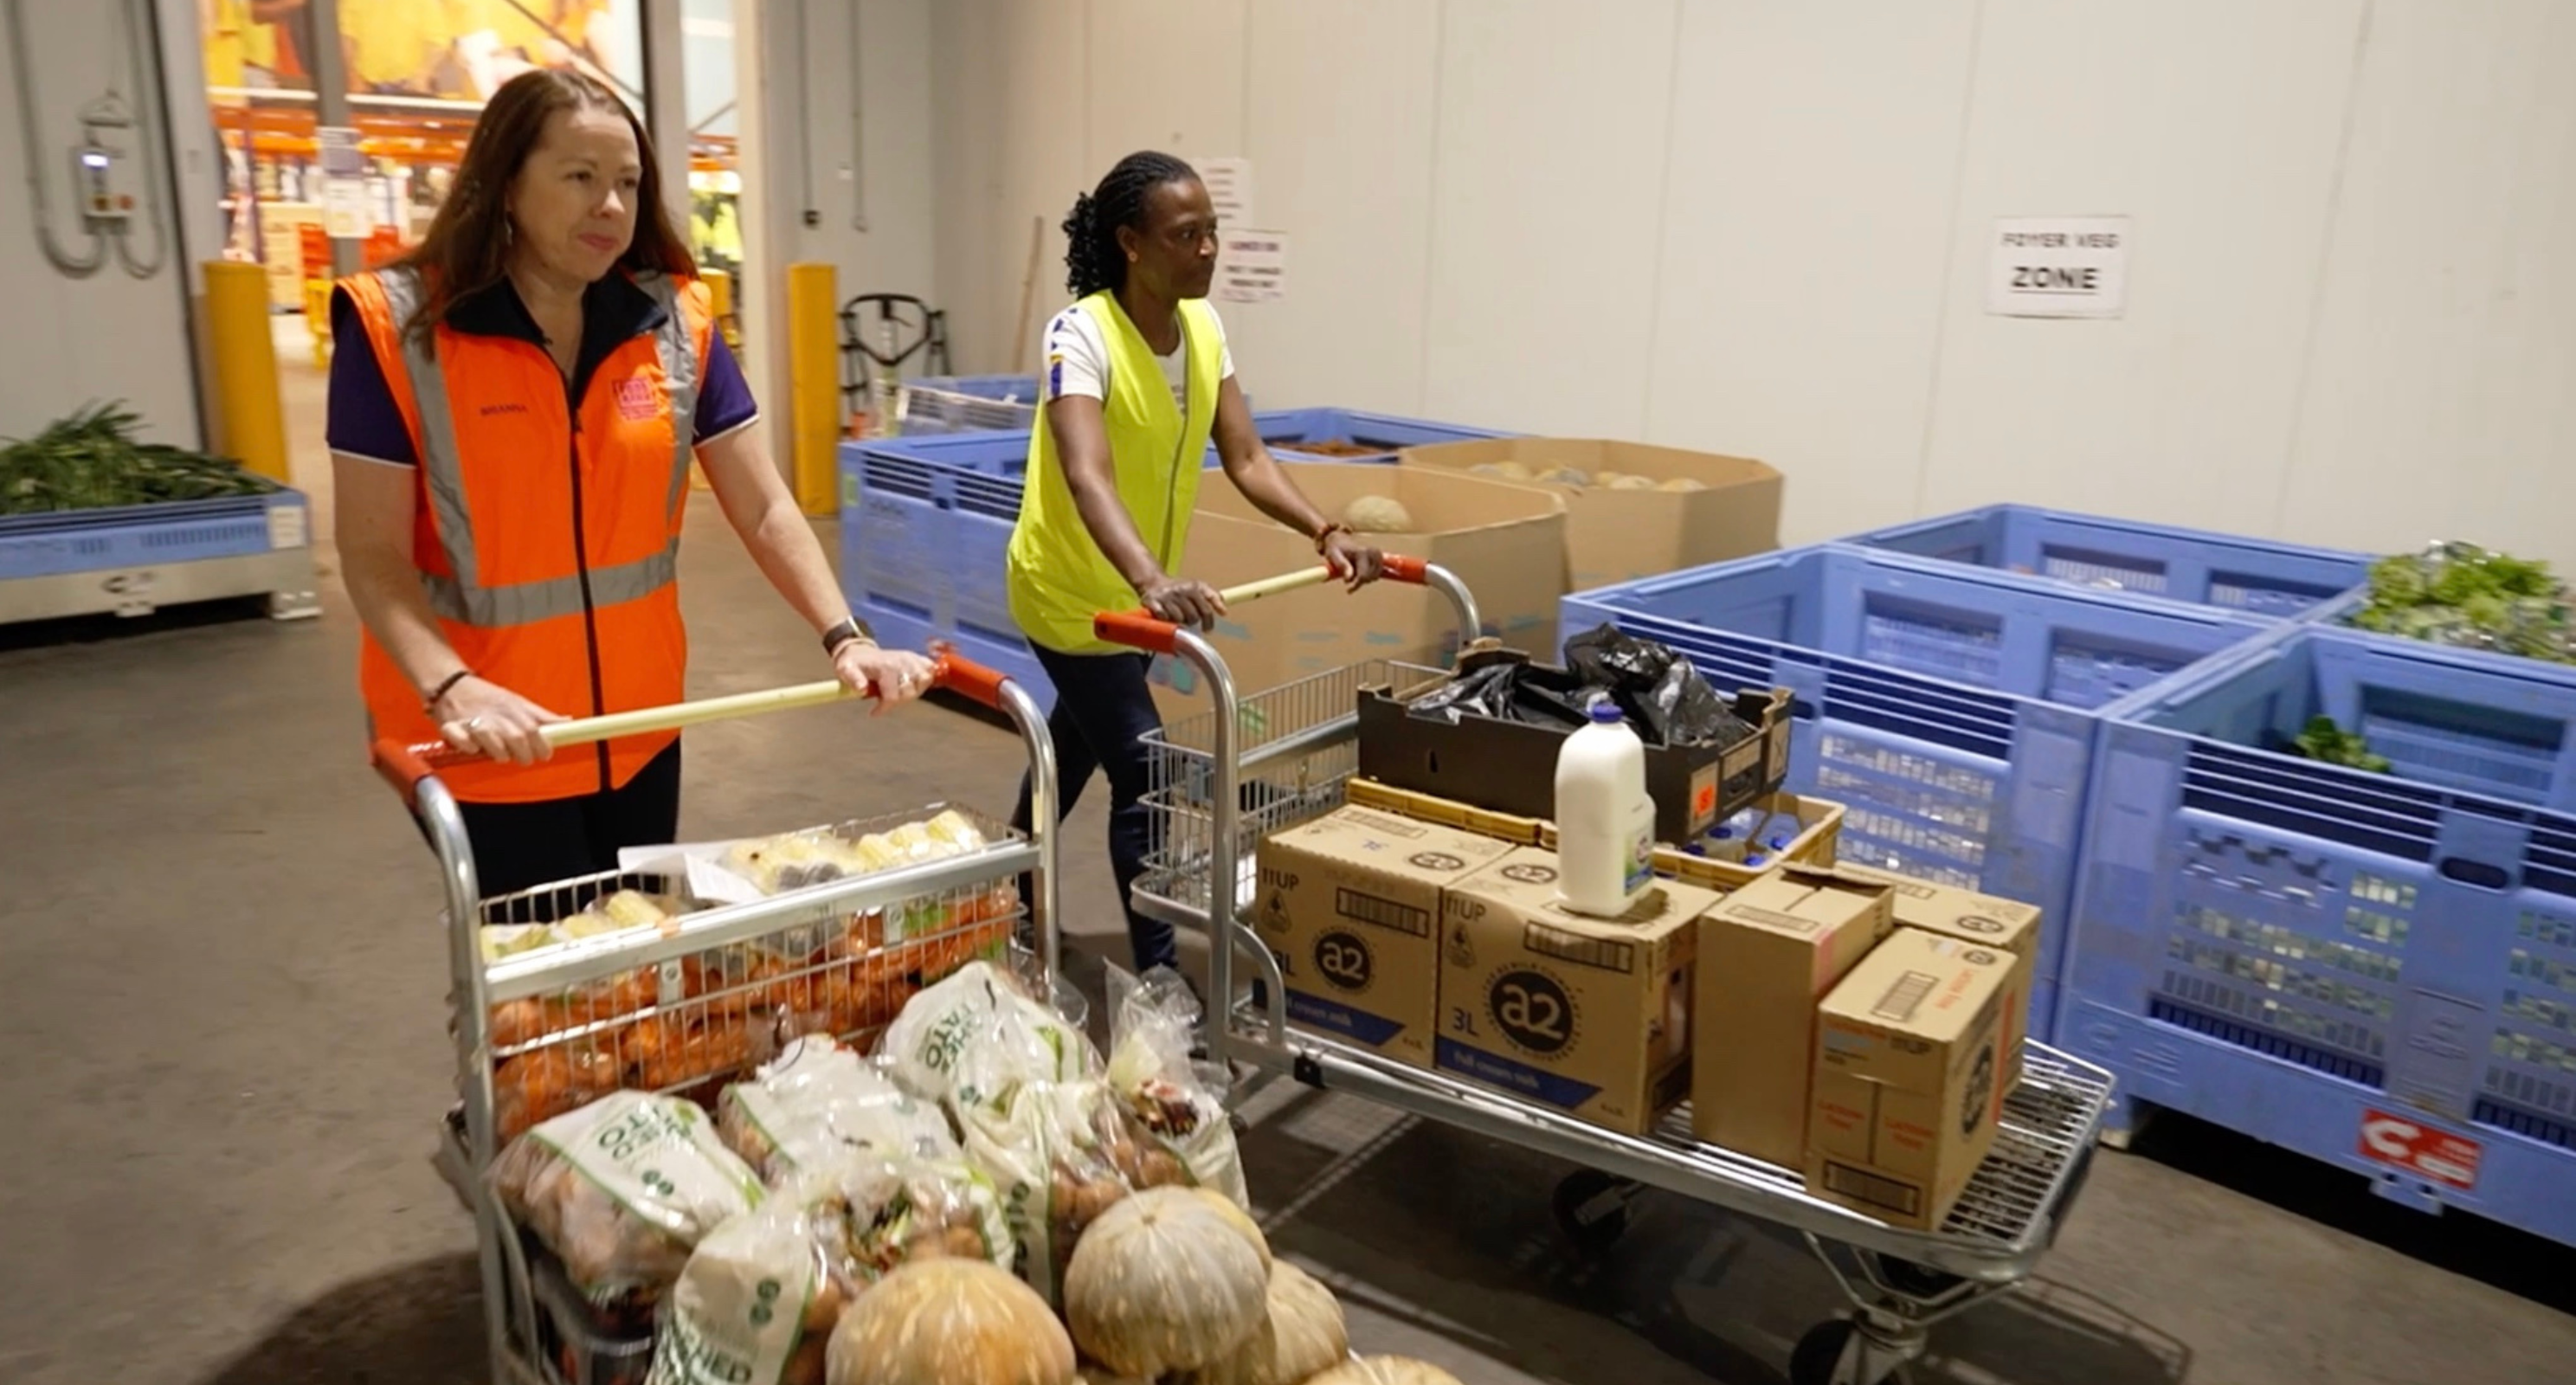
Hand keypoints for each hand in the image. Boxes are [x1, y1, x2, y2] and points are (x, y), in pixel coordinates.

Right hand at [434, 676, 564, 765]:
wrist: (451, 684)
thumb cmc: (488, 696)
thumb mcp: (517, 701)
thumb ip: (541, 716)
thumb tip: (568, 722)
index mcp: (512, 708)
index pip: (533, 729)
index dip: (542, 745)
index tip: (545, 754)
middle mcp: (495, 714)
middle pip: (515, 738)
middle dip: (523, 754)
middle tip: (523, 757)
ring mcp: (473, 720)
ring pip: (491, 741)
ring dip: (498, 752)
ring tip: (499, 753)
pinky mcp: (452, 726)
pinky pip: (463, 742)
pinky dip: (468, 747)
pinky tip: (472, 747)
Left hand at [835, 641, 936, 709]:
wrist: (860, 652)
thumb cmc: (853, 663)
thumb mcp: (846, 670)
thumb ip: (853, 679)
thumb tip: (861, 689)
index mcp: (885, 667)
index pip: (893, 695)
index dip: (884, 708)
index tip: (873, 713)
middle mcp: (901, 662)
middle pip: (910, 691)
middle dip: (898, 701)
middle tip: (885, 700)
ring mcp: (910, 659)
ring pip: (924, 679)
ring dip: (913, 690)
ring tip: (898, 693)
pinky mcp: (916, 657)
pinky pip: (929, 668)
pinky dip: (924, 677)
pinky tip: (912, 683)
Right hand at [1139, 576, 1226, 629]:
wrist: (1153, 581)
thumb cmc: (1179, 588)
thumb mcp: (1197, 587)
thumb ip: (1212, 597)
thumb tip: (1224, 611)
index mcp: (1194, 587)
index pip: (1206, 609)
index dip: (1209, 622)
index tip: (1208, 629)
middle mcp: (1181, 590)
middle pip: (1193, 617)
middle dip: (1192, 621)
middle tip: (1188, 620)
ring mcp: (1167, 596)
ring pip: (1179, 619)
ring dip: (1179, 622)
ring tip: (1177, 617)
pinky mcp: (1153, 601)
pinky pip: (1164, 617)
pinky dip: (1165, 620)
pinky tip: (1165, 616)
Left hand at [1322, 530, 1385, 590]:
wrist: (1341, 541)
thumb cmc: (1335, 549)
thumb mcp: (1333, 555)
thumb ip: (1342, 566)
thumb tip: (1348, 579)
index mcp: (1362, 553)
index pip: (1363, 576)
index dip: (1356, 585)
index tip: (1348, 590)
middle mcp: (1373, 553)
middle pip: (1370, 578)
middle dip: (1359, 582)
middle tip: (1348, 579)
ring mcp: (1378, 555)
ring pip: (1374, 577)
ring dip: (1364, 579)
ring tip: (1354, 572)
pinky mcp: (1380, 558)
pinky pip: (1378, 574)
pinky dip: (1369, 576)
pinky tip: (1361, 572)